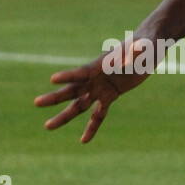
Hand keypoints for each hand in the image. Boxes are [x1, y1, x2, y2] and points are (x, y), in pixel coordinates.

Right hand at [34, 39, 152, 142]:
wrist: (148, 47)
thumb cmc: (146, 43)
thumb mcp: (143, 47)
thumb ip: (135, 52)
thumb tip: (126, 59)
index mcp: (101, 64)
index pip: (81, 72)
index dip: (68, 76)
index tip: (52, 79)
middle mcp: (96, 78)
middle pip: (72, 90)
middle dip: (55, 97)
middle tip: (36, 103)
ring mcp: (101, 88)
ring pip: (79, 105)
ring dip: (64, 116)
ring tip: (47, 126)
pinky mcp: (110, 95)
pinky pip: (98, 114)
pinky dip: (92, 126)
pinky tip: (83, 140)